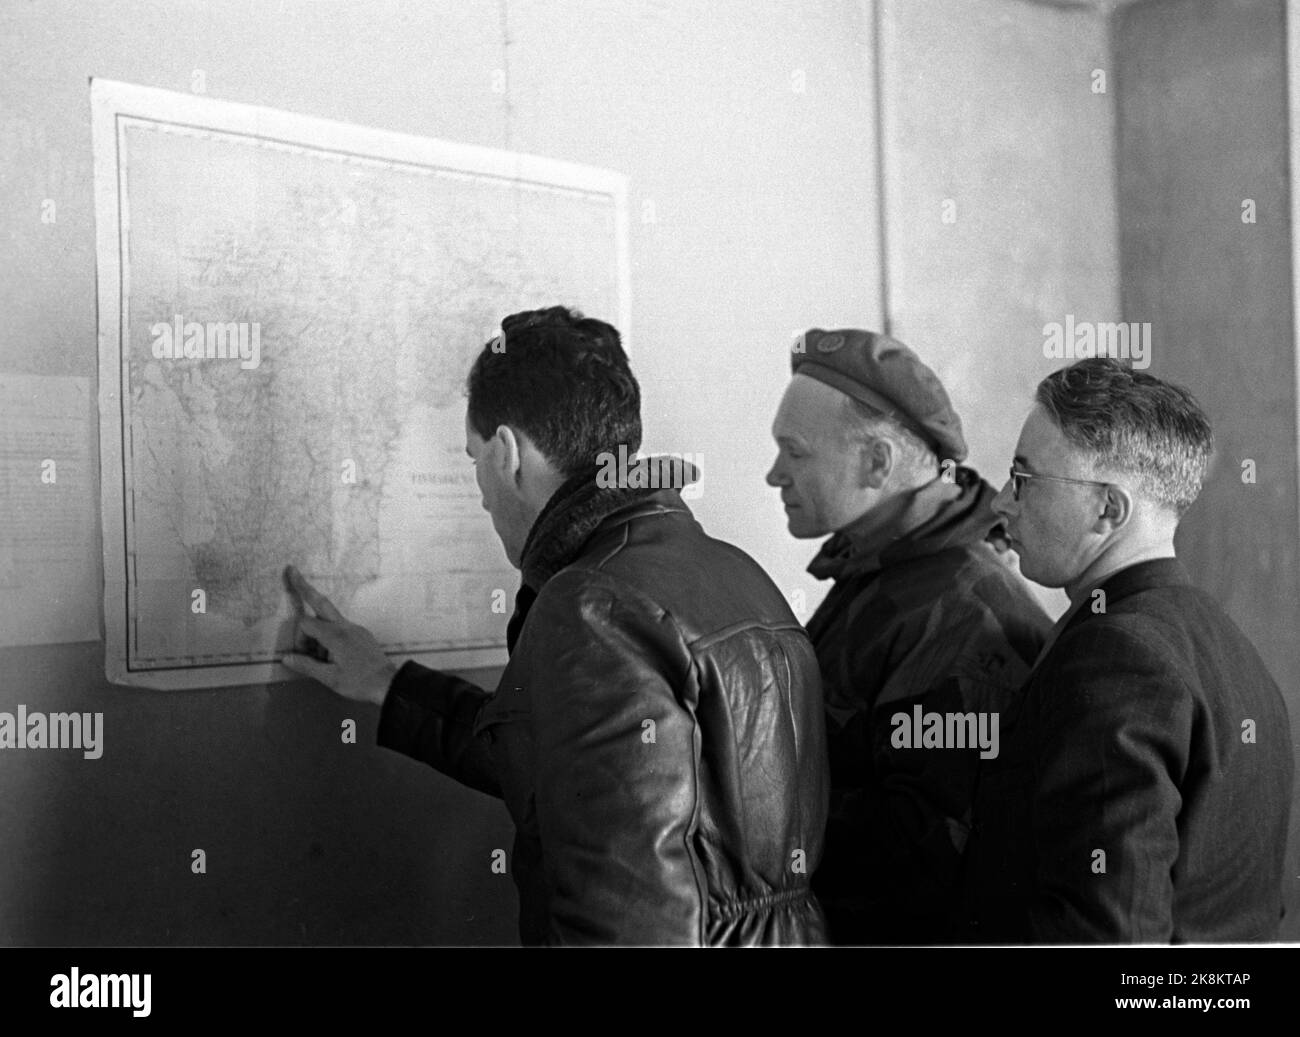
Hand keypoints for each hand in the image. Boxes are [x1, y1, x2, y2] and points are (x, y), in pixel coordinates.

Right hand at [281, 565, 397, 705]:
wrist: (388, 684)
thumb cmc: (359, 682)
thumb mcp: (330, 677)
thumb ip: (306, 665)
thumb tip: (286, 657)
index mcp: (336, 635)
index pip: (307, 624)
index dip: (299, 638)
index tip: (302, 655)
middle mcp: (346, 626)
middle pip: (321, 602)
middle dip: (305, 587)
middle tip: (292, 570)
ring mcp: (355, 628)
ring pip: (330, 618)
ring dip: (319, 629)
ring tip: (322, 658)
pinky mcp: (361, 634)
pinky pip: (341, 628)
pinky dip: (330, 636)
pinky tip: (332, 656)